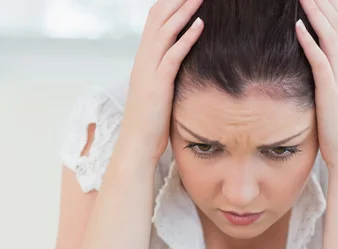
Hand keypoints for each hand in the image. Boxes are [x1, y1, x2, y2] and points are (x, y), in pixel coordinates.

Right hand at [119, 0, 203, 164]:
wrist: (136, 145)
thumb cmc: (150, 123)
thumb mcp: (157, 92)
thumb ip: (164, 74)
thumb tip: (179, 66)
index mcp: (143, 60)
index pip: (154, 21)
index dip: (169, 3)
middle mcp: (143, 60)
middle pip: (158, 18)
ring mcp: (148, 71)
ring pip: (165, 31)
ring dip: (184, 10)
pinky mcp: (158, 84)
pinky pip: (173, 55)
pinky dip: (187, 38)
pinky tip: (200, 25)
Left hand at [296, 0, 337, 168]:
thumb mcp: (337, 101)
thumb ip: (330, 83)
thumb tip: (317, 76)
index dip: (332, 11)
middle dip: (325, 4)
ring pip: (331, 37)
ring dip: (317, 15)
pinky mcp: (331, 91)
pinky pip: (320, 60)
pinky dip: (310, 41)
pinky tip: (298, 27)